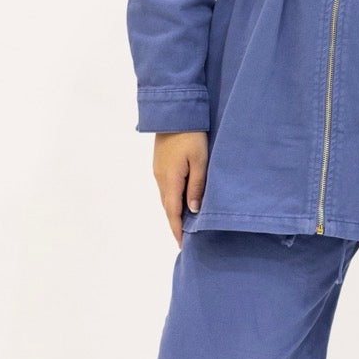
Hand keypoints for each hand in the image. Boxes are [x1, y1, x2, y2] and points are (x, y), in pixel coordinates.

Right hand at [152, 131, 207, 247]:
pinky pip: (166, 187)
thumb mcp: (200, 160)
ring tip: (184, 224)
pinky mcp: (160, 163)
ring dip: (173, 212)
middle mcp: (160, 178)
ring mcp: (158, 170)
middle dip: (175, 224)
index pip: (173, 212)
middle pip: (167, 207)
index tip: (182, 245)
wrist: (174, 113)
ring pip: (166, 197)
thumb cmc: (192, 135)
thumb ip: (197, 186)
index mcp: (170, 180)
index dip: (177, 230)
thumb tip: (193, 210)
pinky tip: (181, 201)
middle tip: (185, 239)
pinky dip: (172, 199)